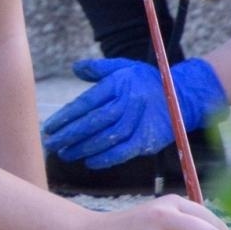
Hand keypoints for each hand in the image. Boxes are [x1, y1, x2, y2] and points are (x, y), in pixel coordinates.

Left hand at [41, 57, 225, 167]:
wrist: (182, 96)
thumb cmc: (146, 80)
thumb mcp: (123, 67)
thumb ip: (97, 68)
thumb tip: (75, 67)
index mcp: (118, 84)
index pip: (86, 103)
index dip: (66, 117)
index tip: (48, 127)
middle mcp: (127, 102)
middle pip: (94, 121)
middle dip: (69, 134)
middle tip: (50, 144)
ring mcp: (139, 121)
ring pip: (107, 137)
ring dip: (84, 148)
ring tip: (65, 154)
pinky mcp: (149, 138)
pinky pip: (125, 151)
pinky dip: (107, 158)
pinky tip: (90, 162)